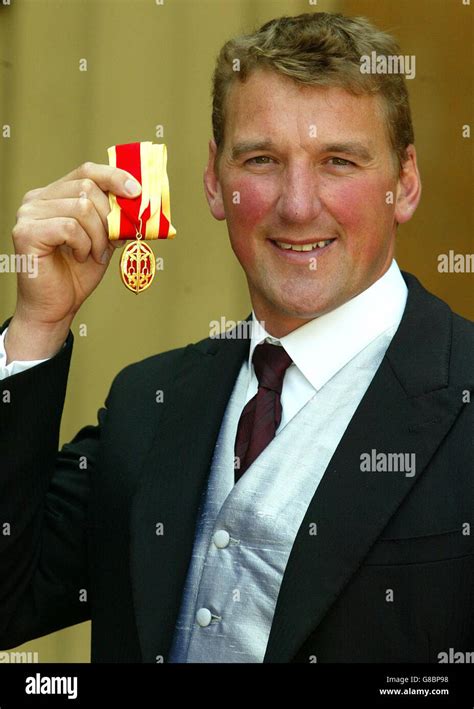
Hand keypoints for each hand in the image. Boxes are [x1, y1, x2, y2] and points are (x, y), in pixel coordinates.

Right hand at [5, 162, 140, 361]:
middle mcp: (37, 199)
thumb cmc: (77, 273)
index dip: (114, 177)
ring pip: (82, 208)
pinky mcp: (26, 232)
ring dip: (98, 236)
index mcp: (55, 195)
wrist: (56, 306)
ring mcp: (28, 214)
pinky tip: (79, 257)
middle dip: (109, 218)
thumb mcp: (104, 239)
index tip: (137, 192)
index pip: (87, 171)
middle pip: (87, 187)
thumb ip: (115, 218)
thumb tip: (141, 202)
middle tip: (110, 244)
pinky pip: (69, 227)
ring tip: (93, 255)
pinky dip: (83, 245)